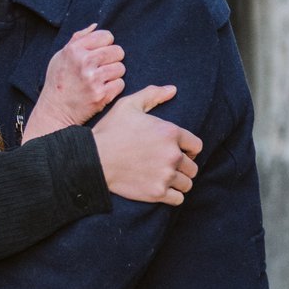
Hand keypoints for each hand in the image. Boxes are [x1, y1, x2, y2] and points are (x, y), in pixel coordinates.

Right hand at [24, 24, 124, 138]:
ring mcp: (93, 80)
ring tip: (102, 79)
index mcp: (74, 49)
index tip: (99, 52)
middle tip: (103, 67)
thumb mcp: (60, 56)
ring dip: (114, 74)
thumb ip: (78, 39)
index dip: (105, 44)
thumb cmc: (58, 81)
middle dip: (113, 58)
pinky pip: (120, 84)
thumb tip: (96, 26)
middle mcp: (84, 62)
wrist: (55, 110)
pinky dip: (114, 87)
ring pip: (121, 68)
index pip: (106, 36)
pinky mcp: (101, 95)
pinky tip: (103, 89)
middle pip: (117, 51)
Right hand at [91, 86, 201, 205]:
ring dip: (179, 182)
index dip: (188, 149)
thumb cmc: (110, 131)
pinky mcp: (157, 193)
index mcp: (170, 132)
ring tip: (165, 178)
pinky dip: (173, 196)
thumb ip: (152, 95)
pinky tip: (162, 189)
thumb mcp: (128, 105)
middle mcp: (172, 155)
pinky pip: (178, 199)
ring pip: (187, 184)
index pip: (196, 146)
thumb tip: (173, 90)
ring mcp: (166, 175)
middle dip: (183, 167)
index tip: (177, 151)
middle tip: (168, 166)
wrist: (93, 159)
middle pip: (192, 167)